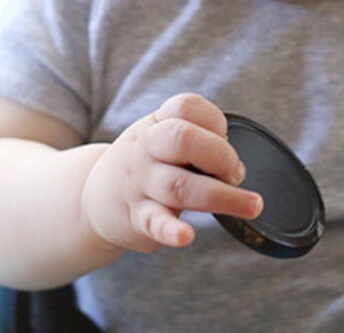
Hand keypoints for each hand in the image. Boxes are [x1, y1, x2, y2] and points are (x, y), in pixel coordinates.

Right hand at [81, 93, 262, 253]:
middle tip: (237, 174)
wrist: (93, 199)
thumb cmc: (145, 163)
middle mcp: (146, 149)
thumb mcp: (160, 137)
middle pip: (182, 139)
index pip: (186, 107)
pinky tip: (187, 236)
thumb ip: (195, 141)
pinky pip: (155, 222)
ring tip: (251, 205)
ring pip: (179, 186)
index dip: (214, 120)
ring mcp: (140, 184)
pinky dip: (172, 230)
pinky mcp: (138, 218)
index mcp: (156, 124)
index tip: (225, 137)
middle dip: (220, 155)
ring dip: (221, 197)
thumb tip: (235, 164)